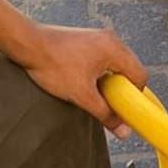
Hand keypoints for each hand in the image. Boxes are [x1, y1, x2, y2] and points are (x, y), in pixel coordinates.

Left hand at [19, 24, 146, 138]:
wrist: (28, 45)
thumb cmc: (53, 65)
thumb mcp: (81, 95)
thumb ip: (105, 113)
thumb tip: (123, 130)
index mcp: (114, 49)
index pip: (140, 75)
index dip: (135, 97)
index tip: (127, 111)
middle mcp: (110, 39)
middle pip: (129, 69)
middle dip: (122, 90)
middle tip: (111, 105)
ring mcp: (98, 37)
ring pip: (115, 65)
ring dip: (110, 82)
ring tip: (95, 95)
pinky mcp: (87, 39)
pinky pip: (103, 59)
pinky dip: (100, 73)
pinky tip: (85, 83)